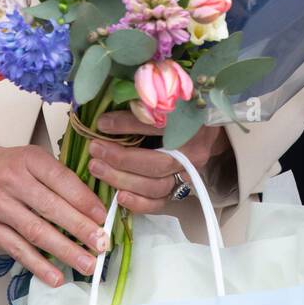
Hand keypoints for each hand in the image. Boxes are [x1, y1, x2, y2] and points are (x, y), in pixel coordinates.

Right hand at [0, 134, 109, 287]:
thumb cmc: (0, 166)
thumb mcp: (27, 159)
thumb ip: (54, 178)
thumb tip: (89, 205)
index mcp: (29, 160)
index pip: (62, 179)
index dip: (85, 200)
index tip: (103, 217)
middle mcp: (14, 181)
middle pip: (52, 208)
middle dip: (81, 228)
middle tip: (102, 244)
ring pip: (36, 232)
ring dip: (65, 251)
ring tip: (87, 264)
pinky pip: (17, 249)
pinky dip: (38, 265)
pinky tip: (55, 276)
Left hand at [87, 110, 232, 213]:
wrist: (207, 129)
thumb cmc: (183, 109)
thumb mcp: (168, 100)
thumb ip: (143, 105)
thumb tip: (109, 113)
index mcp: (192, 124)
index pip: (157, 126)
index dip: (127, 125)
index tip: (102, 123)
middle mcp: (193, 153)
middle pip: (155, 163)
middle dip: (121, 159)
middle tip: (95, 149)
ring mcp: (188, 174)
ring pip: (156, 186)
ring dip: (123, 180)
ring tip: (98, 168)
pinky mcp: (182, 188)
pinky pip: (161, 203)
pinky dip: (140, 203)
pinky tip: (120, 197)